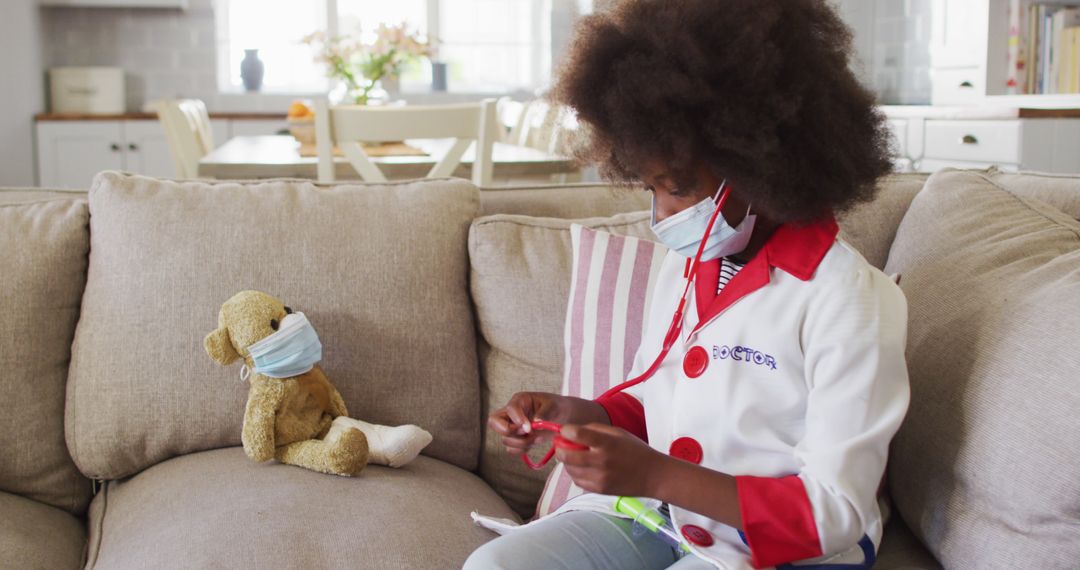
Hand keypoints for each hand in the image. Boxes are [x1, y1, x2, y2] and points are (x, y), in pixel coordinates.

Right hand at [488, 392, 567, 455]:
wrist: (563, 417)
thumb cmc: (557, 407)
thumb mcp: (553, 406)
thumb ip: (544, 412)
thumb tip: (535, 422)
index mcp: (519, 401)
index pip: (509, 409)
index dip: (517, 419)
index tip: (529, 428)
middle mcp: (512, 414)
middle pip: (494, 423)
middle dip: (509, 431)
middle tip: (527, 432)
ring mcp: (513, 428)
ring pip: (505, 439)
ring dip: (521, 442)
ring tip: (538, 438)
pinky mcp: (517, 440)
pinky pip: (511, 449)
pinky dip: (522, 450)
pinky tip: (534, 442)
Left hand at [555, 423, 670, 496]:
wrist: (653, 476)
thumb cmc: (635, 450)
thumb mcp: (618, 432)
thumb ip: (594, 429)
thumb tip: (572, 430)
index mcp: (606, 443)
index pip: (576, 434)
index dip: (565, 431)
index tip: (565, 430)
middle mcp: (601, 461)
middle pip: (566, 455)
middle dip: (559, 448)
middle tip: (561, 444)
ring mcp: (599, 478)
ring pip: (569, 469)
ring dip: (566, 461)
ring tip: (574, 456)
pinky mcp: (599, 490)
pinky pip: (577, 480)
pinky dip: (575, 473)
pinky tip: (583, 467)